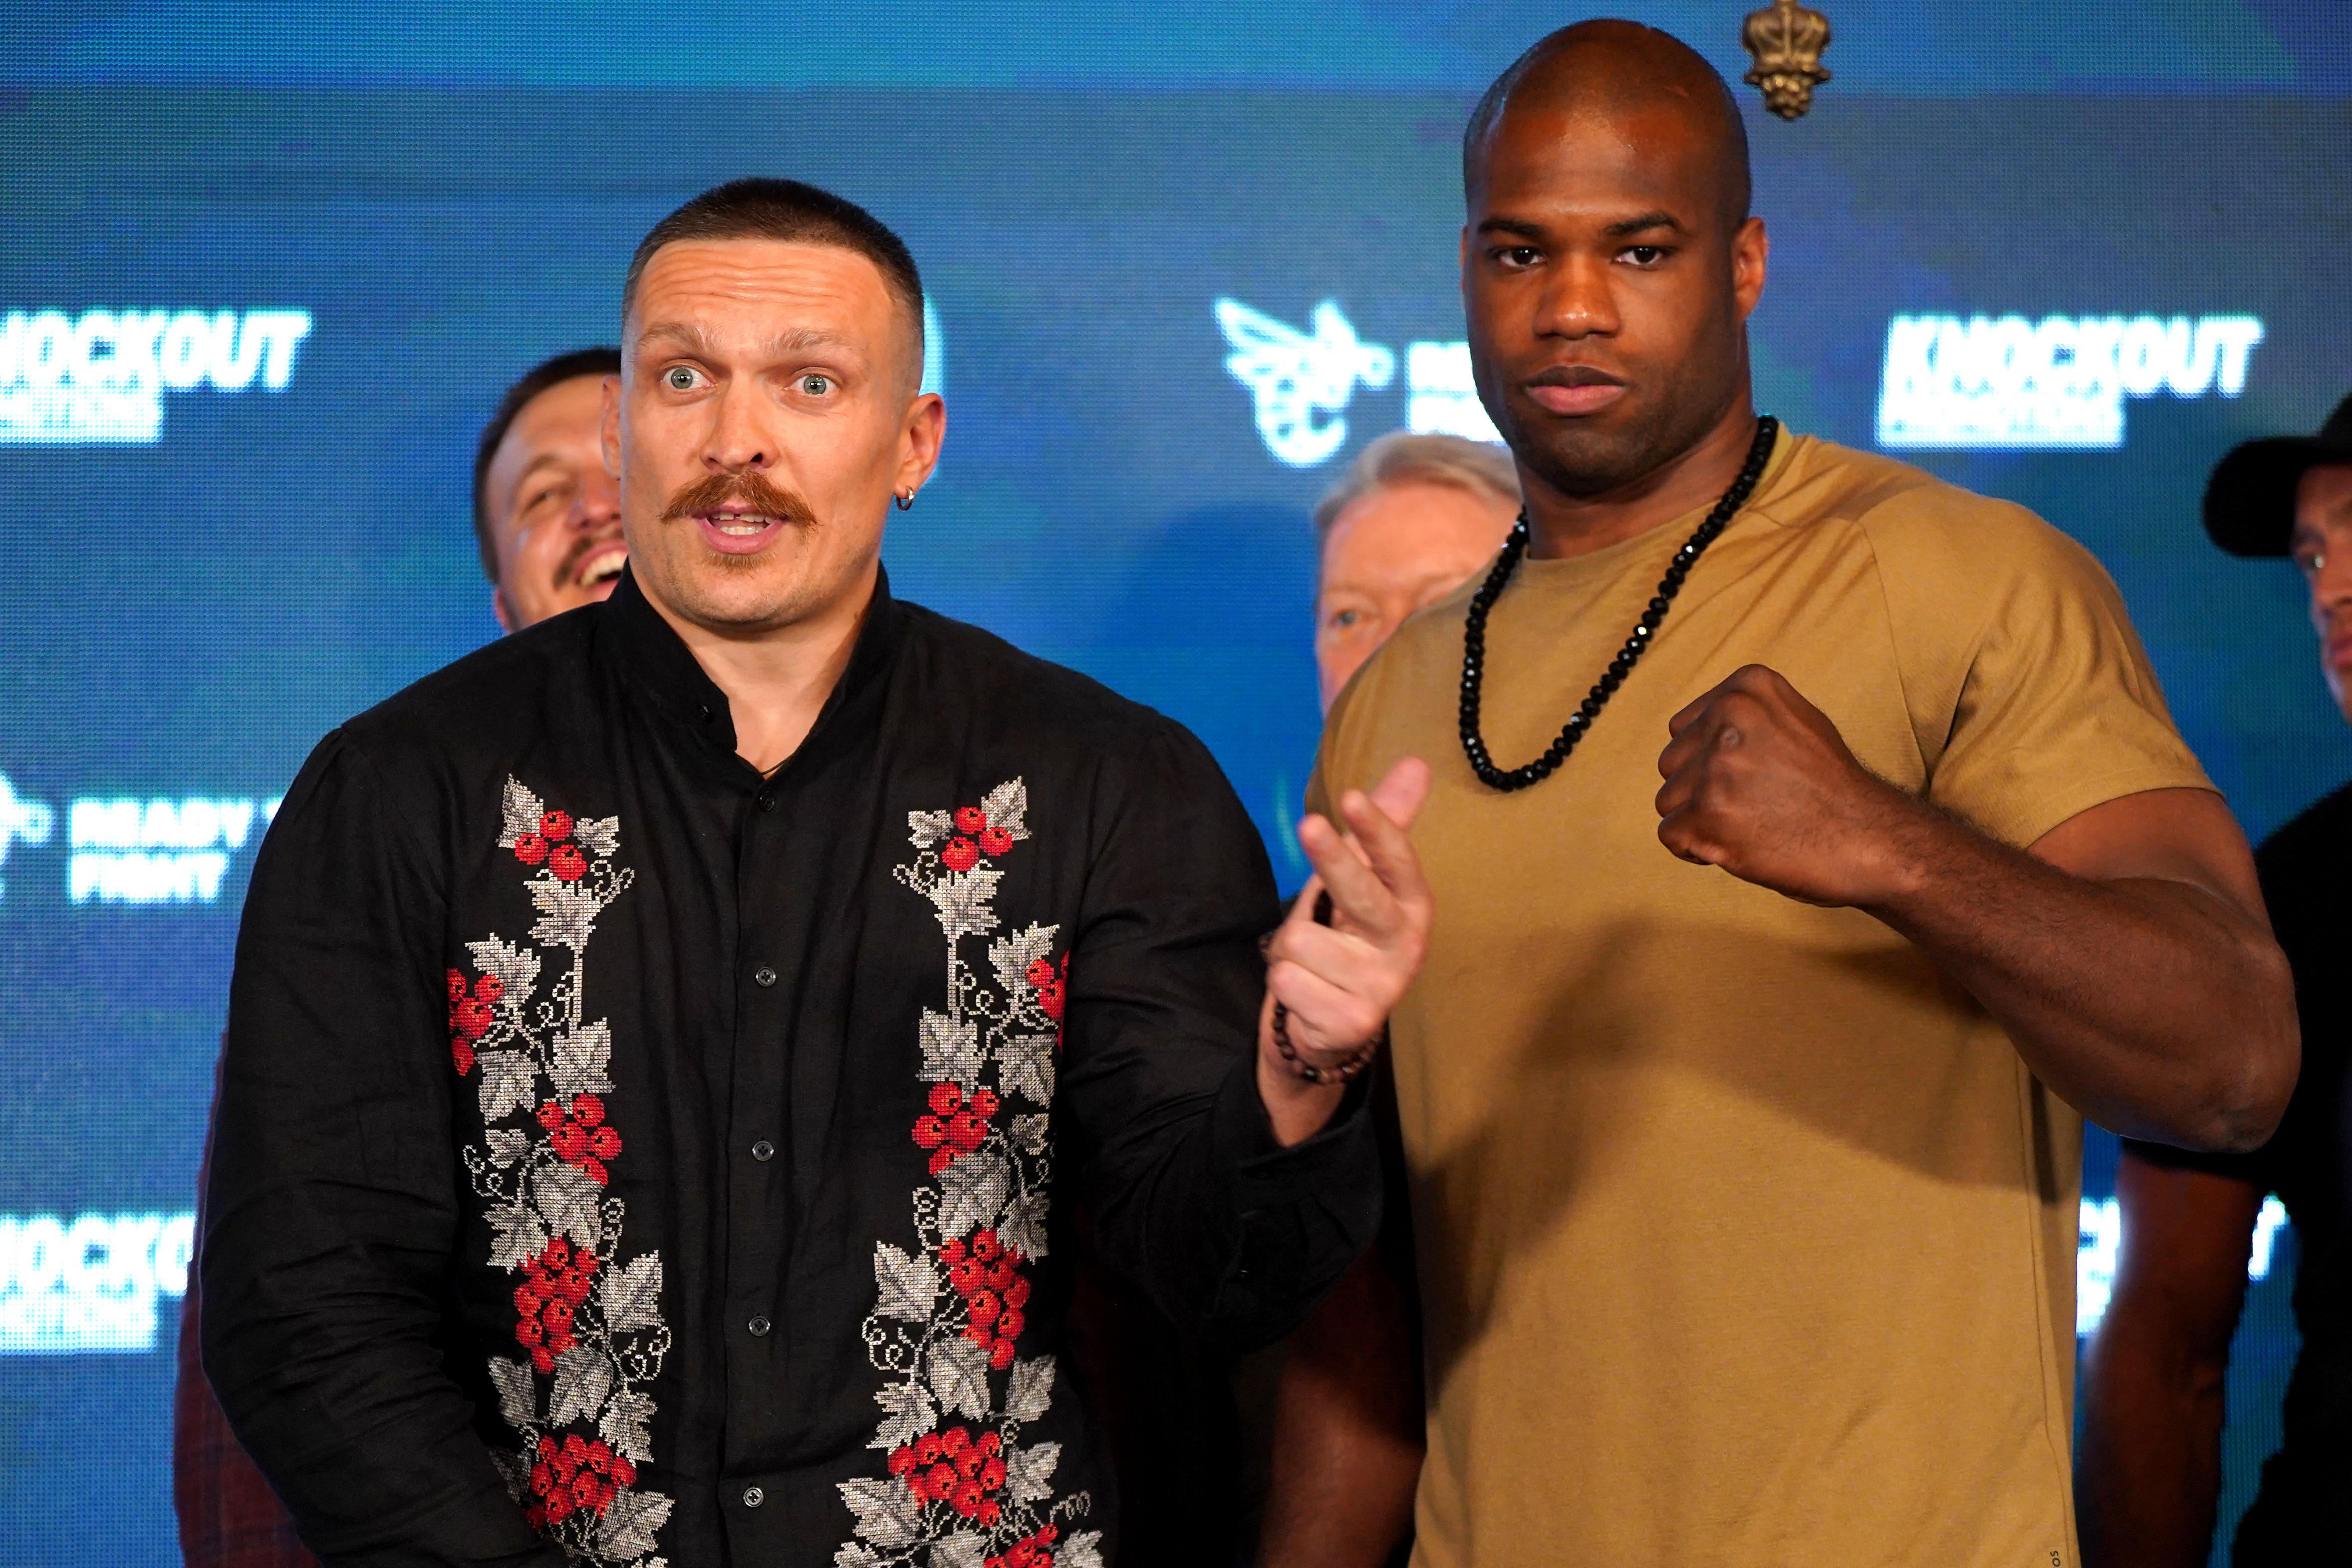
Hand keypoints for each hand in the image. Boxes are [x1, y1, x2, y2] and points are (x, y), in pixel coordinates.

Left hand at [1258, 757, 1433, 1142]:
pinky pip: (1286, 979)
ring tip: (1309, 964)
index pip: (1398, 862)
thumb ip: (1385, 827)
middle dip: (1335, 860)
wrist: (1332, 1030)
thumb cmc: (1347, 941)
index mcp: (1413, 908)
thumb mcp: (1364, 884)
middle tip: (1309, 824)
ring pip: (1301, 940)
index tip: (1353, 797)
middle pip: (1362, 895)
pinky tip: (1306, 994)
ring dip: (1288, 948)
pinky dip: (1283, 983)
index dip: (1378, 830)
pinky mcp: (1351, 1023)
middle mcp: (1405, 947)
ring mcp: (1381, 989)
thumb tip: (1416, 763)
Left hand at [1654, 665, 1928, 907]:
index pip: (1683, 729)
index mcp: (1747, 687)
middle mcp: (1728, 717)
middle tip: (1755, 805)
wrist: (1872, 838)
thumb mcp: (1796, 721)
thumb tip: (1688, 727)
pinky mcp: (1708, 814)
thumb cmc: (1833, 788)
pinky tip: (1738, 847)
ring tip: (1753, 824)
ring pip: (1668, 800)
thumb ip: (1743, 715)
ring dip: (1701, 821)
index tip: (1753, 776)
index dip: (1709, 761)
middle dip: (1701, 790)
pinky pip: (1670, 834)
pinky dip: (1696, 849)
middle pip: (1671, 763)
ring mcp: (1717, 766)